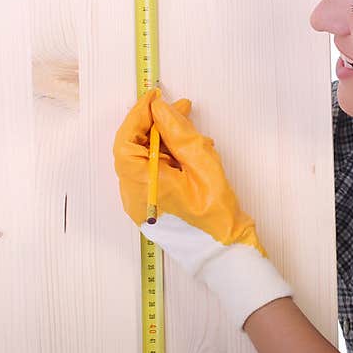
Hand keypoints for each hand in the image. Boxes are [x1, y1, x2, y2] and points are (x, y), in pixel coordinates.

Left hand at [112, 88, 292, 328]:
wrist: (225, 256)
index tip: (155, 97)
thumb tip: (161, 108)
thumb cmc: (217, 217)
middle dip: (154, 124)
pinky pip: (151, 172)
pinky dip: (168, 156)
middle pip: (132, 148)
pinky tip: (192, 151)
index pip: (126, 140)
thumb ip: (180, 134)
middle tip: (179, 108)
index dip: (138, 114)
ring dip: (163, 140)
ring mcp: (141, 202)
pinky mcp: (152, 205)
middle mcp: (134, 195)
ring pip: (143, 159)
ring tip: (191, 128)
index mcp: (143, 186)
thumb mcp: (203, 167)